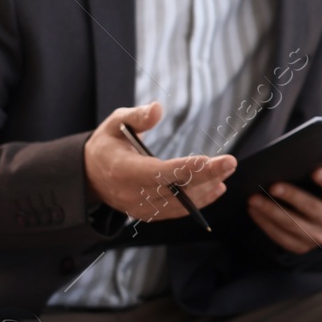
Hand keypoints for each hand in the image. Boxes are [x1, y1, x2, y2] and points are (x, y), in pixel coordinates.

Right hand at [84, 102, 235, 220]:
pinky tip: (217, 187)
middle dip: (206, 176)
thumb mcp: (115, 124)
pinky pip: (178, 210)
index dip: (183, 168)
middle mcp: (132, 194)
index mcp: (122, 170)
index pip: (157, 172)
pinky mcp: (149, 214)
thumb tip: (158, 108)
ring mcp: (141, 208)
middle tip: (230, 163)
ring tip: (226, 170)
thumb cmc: (108, 146)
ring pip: (181, 202)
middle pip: (175, 188)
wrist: (90, 176)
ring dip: (207, 187)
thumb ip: (137, 116)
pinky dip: (200, 200)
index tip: (207, 160)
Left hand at [248, 167, 321, 253]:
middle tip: (272, 187)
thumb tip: (288, 162)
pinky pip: (281, 237)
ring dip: (271, 211)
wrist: (318, 220)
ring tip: (254, 199)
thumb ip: (312, 173)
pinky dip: (265, 223)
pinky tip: (254, 211)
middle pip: (312, 208)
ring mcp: (319, 237)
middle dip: (291, 196)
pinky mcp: (302, 247)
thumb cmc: (316, 192)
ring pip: (293, 225)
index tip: (315, 171)